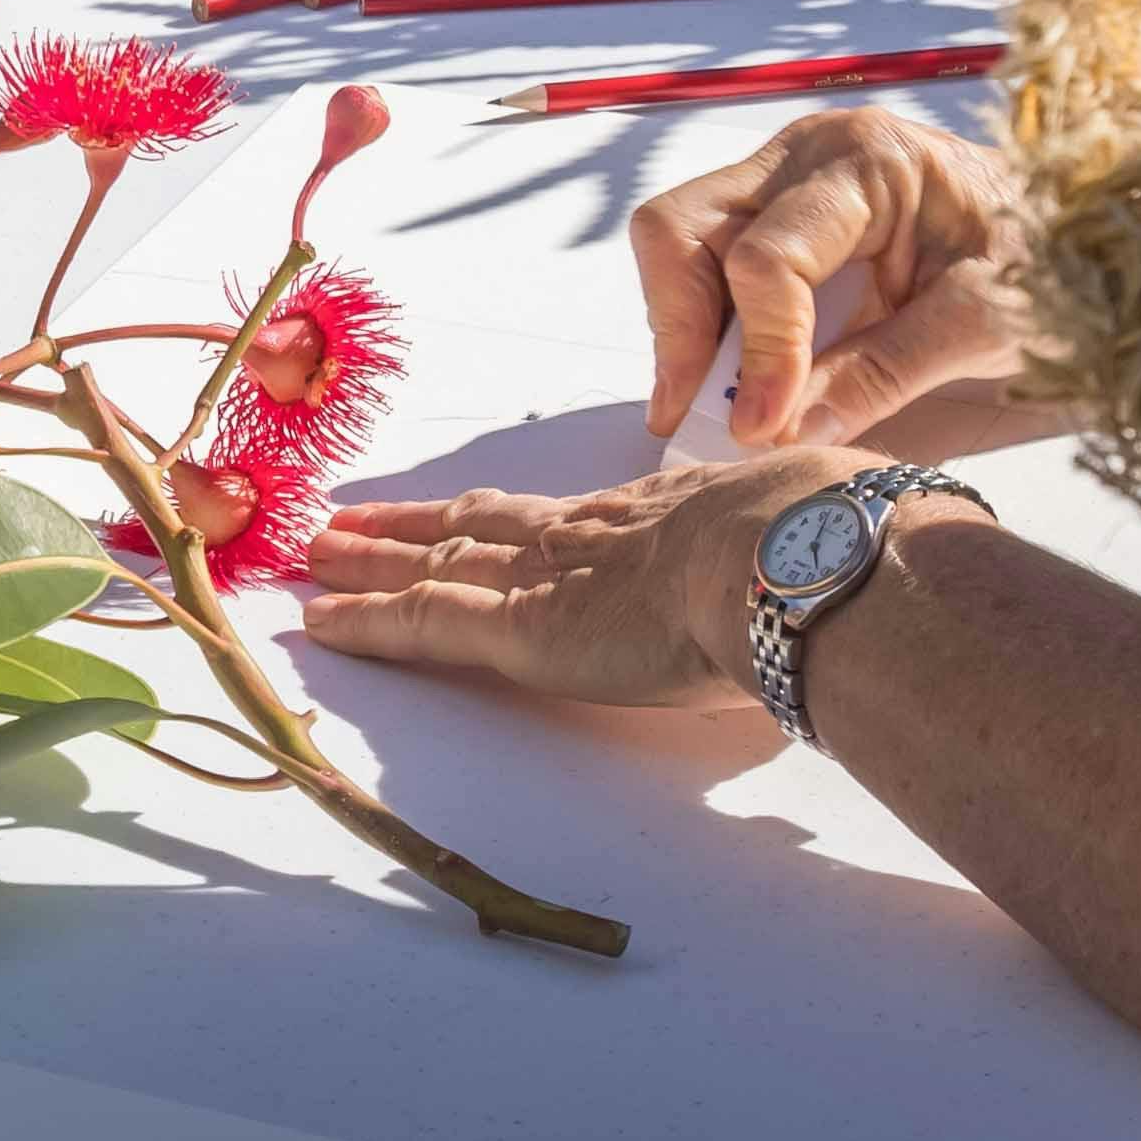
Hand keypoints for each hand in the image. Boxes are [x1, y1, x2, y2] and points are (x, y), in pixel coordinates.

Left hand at [286, 447, 852, 714]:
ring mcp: (545, 580)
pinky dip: (367, 623)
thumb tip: (827, 584)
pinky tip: (320, 624)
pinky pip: (422, 622)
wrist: (794, 554)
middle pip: (474, 526)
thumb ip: (790, 560)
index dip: (498, 515)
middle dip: (410, 526)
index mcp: (653, 519)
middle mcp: (583, 539)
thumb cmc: (822, 549)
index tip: (462, 511)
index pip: (553, 517)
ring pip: (432, 566)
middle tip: (348, 521)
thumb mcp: (804, 538)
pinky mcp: (519, 629)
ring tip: (313, 558)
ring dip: (368, 565)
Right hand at [633, 102, 1043, 447]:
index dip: (758, 351)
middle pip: (684, 227)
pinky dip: (707, 325)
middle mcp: (809, 151)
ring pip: (677, 240)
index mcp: (871, 161)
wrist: (1084, 233)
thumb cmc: (1049, 263)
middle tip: (698, 414)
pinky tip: (741, 379)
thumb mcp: (981, 328)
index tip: (761, 429)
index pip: (768, 257)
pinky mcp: (779, 206)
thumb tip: (780, 431)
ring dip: (684, 328)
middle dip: (681, 329)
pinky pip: (705, 260)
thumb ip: (880, 374)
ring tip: (716, 404)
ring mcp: (786, 173)